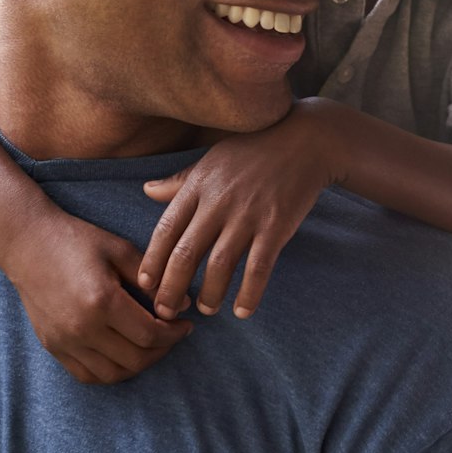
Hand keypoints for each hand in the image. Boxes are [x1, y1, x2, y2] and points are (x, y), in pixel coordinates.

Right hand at [0, 208, 192, 384]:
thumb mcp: (120, 250)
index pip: (150, 334)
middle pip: (135, 359)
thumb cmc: (77, 240)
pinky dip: (110, 372)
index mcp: (102, 301)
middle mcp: (81, 328)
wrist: (27, 243)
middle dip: (162, 350)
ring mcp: (64, 341)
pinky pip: (87, 375)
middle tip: (172, 335)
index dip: (175, 334)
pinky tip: (123, 354)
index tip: (185, 325)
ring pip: (112, 374)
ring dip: (138, 365)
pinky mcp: (52, 347)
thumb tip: (185, 305)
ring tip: (151, 346)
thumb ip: (153, 279)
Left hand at [139, 103, 336, 320]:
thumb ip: (180, 181)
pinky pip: (259, 267)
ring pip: (220, 265)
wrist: (306, 140)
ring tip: (205, 310)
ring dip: (209, 294)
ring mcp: (248, 214)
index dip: (152, 261)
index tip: (145, 285)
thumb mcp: (212, 159)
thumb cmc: (255, 149)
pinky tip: (242, 311)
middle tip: (167, 312)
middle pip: (186, 254)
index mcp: (199, 186)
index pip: (165, 230)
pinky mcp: (276, 225)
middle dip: (172, 289)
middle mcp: (219, 202)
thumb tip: (146, 191)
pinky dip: (249, 293)